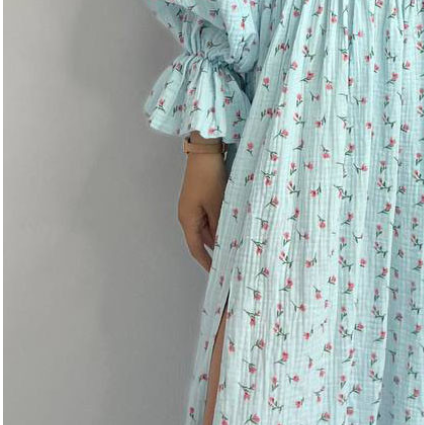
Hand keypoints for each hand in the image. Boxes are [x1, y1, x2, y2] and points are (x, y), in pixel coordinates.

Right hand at [177, 148, 225, 271]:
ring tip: (236, 244)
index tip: (217, 273)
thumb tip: (222, 245)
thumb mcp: (217, 204)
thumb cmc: (209, 176)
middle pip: (202, 238)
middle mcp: (188, 214)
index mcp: (188, 219)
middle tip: (232, 260)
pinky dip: (220, 222)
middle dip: (216, 249)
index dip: (206, 262)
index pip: (196, 248)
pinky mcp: (202, 197)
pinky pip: (210, 215)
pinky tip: (233, 225)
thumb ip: (220, 226)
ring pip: (208, 226)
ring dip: (220, 234)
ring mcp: (194, 205)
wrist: (205, 150)